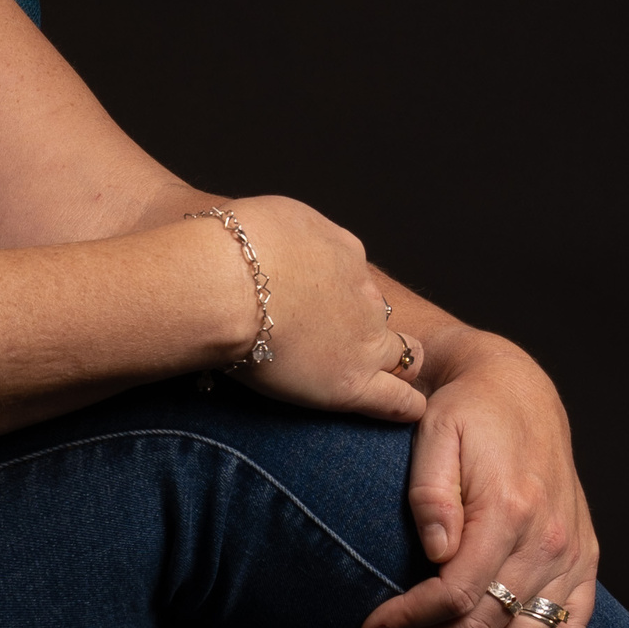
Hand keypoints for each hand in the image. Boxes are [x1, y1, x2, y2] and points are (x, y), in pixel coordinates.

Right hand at [221, 195, 429, 421]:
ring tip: (368, 375)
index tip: (307, 300)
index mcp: (345, 251)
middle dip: (363, 324)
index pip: (353, 275)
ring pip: (403, 355)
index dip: (334, 290)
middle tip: (329, 337)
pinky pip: (399, 401)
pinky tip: (404, 411)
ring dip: (390, 363)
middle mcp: (364, 295)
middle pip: (379, 313)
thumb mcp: (269, 216)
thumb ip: (292, 235)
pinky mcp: (352, 383)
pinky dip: (405, 406)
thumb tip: (283, 247)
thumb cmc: (230, 248)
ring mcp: (364, 340)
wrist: (223, 286)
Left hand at [356, 333, 598, 627]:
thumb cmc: (467, 411)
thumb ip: (431, 492)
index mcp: (510, 511)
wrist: (519, 390)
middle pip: (486, 627)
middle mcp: (550, 542)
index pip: (457, 594)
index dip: (409, 622)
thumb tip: (434, 552)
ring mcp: (573, 557)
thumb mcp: (434, 432)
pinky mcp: (585, 563)